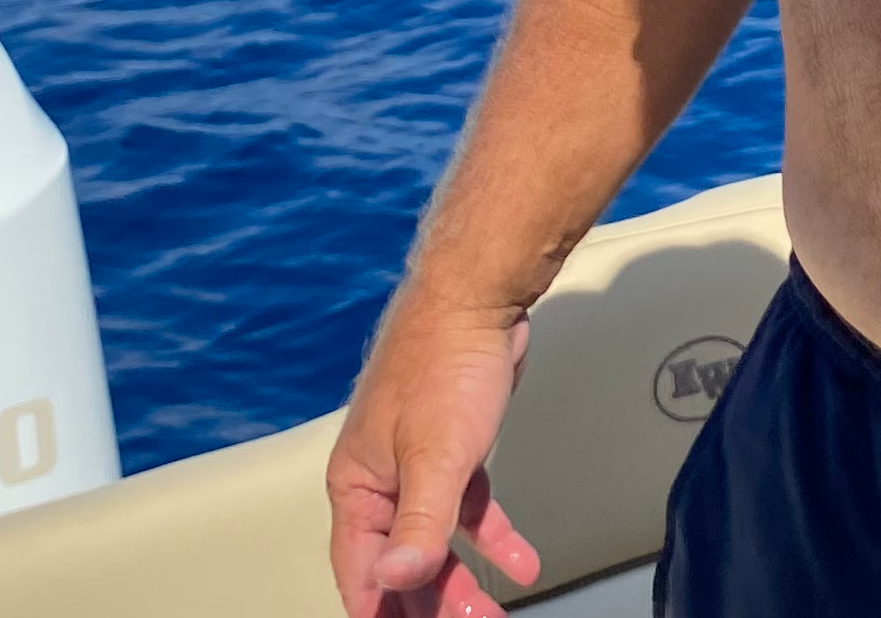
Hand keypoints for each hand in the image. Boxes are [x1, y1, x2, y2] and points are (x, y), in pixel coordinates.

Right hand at [327, 288, 540, 617]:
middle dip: (430, 606)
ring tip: (492, 614)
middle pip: (400, 565)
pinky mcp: (455, 448)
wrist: (481, 295)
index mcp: (358, 487)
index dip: (383, 613)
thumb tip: (393, 582)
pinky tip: (522, 562)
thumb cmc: (444, 364)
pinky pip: (468, 508)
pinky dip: (491, 537)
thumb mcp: (435, 454)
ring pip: (435, 542)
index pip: (361, 574)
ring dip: (461, 580)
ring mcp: (418, 464)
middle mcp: (381, 482)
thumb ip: (419, 524)